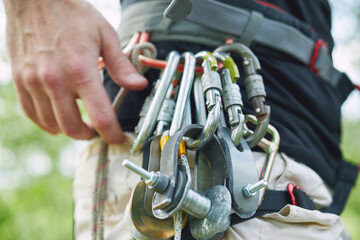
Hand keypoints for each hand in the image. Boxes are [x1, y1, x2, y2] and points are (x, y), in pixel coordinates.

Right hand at [3, 0, 146, 143]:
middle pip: (74, 128)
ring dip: (69, 129)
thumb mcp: (105, 35)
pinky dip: (46, 122)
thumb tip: (138, 86)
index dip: (112, 134)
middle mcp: (55, 81)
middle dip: (90, 135)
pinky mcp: (21, 80)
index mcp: (81, 71)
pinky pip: (32, 114)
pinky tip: (56, 119)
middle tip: (98, 130)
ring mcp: (34, 82)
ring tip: (80, 122)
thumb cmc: (71, 13)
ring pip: (52, 125)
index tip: (117, 138)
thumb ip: (121, 66)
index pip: (100, 117)